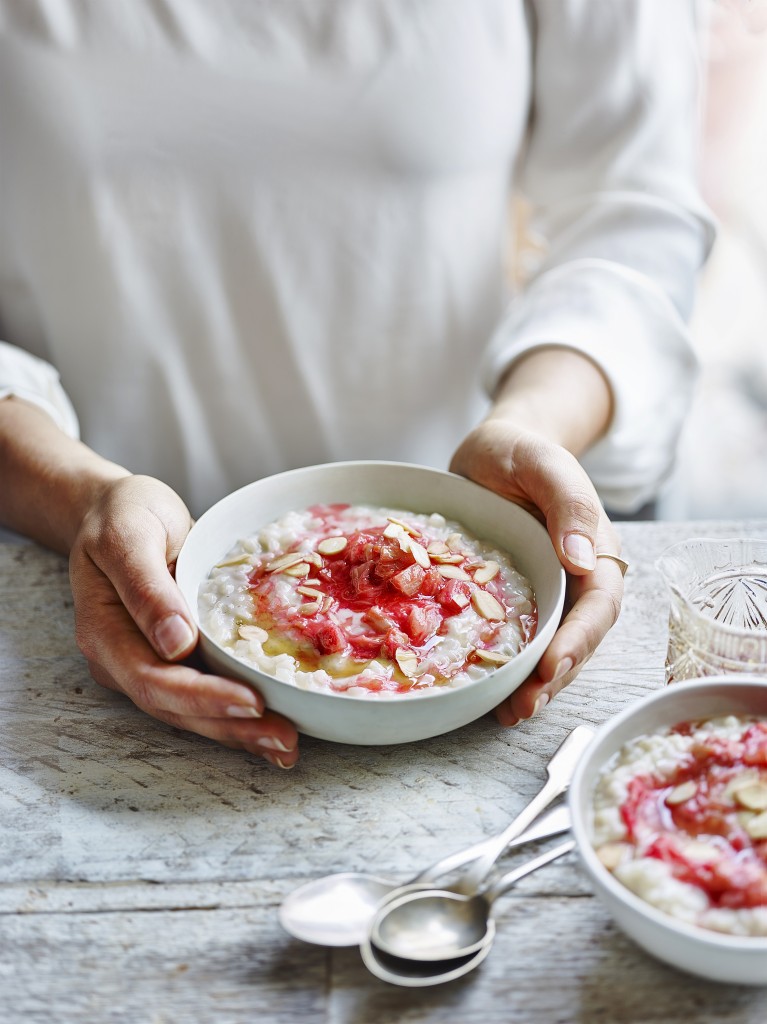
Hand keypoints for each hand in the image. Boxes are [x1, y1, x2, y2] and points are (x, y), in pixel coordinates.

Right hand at [69, 475, 298, 766]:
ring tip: (287, 747)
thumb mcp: (128, 536)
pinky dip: (236, 714)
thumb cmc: (122, 515)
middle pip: (176, 708)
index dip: (203, 697)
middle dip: (230, 727)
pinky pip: (204, 692)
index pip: (154, 679)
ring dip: (238, 732)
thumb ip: (147, 588)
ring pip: (191, 711)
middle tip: (286, 740)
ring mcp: (146, 662)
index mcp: (105, 632)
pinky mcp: (173, 658)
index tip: (251, 701)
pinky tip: (272, 727)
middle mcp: (123, 658)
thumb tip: (176, 644)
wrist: (118, 509)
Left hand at [450, 418, 623, 724]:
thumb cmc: (519, 450)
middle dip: (555, 677)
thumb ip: (567, 502)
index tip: (551, 667)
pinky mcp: (516, 600)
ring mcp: (547, 592)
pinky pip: (519, 638)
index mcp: (594, 548)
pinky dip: (509, 667)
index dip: (578, 641)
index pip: (597, 605)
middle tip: (522, 705)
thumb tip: (583, 559)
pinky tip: (488, 692)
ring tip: (507, 713)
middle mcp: (576, 578)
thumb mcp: (542, 462)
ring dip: (534, 683)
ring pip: (551, 647)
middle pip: (578, 638)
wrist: (493, 449)